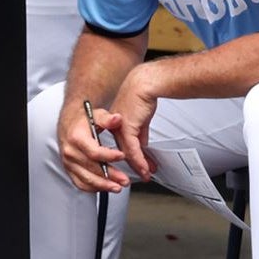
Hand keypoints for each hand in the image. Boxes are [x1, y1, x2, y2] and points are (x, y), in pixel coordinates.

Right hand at [57, 102, 128, 192]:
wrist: (69, 124)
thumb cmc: (83, 120)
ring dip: (103, 186)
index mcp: (77, 138)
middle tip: (124, 180)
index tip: (122, 156)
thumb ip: (107, 119)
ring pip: (86, 179)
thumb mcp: (97, 115)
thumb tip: (117, 119)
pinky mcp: (70, 170)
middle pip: (92, 168)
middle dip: (110, 176)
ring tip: (117, 187)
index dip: (109, 156)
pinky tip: (105, 188)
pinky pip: (80, 183)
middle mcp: (71, 152)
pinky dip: (93, 188)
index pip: (94, 152)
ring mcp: (69, 162)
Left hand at [108, 64, 161, 180]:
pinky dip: (140, 161)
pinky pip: (133, 150)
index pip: (119, 145)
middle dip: (133, 165)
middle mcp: (113, 128)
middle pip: (121, 152)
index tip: (136, 165)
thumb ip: (140, 134)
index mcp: (113, 124)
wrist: (145, 84)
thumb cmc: (142, 95)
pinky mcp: (127, 129)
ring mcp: (119, 129)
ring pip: (126, 154)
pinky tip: (145, 167)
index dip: (128, 157)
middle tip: (141, 174)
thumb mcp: (141, 119)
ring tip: (145, 174)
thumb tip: (143, 147)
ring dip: (138, 166)